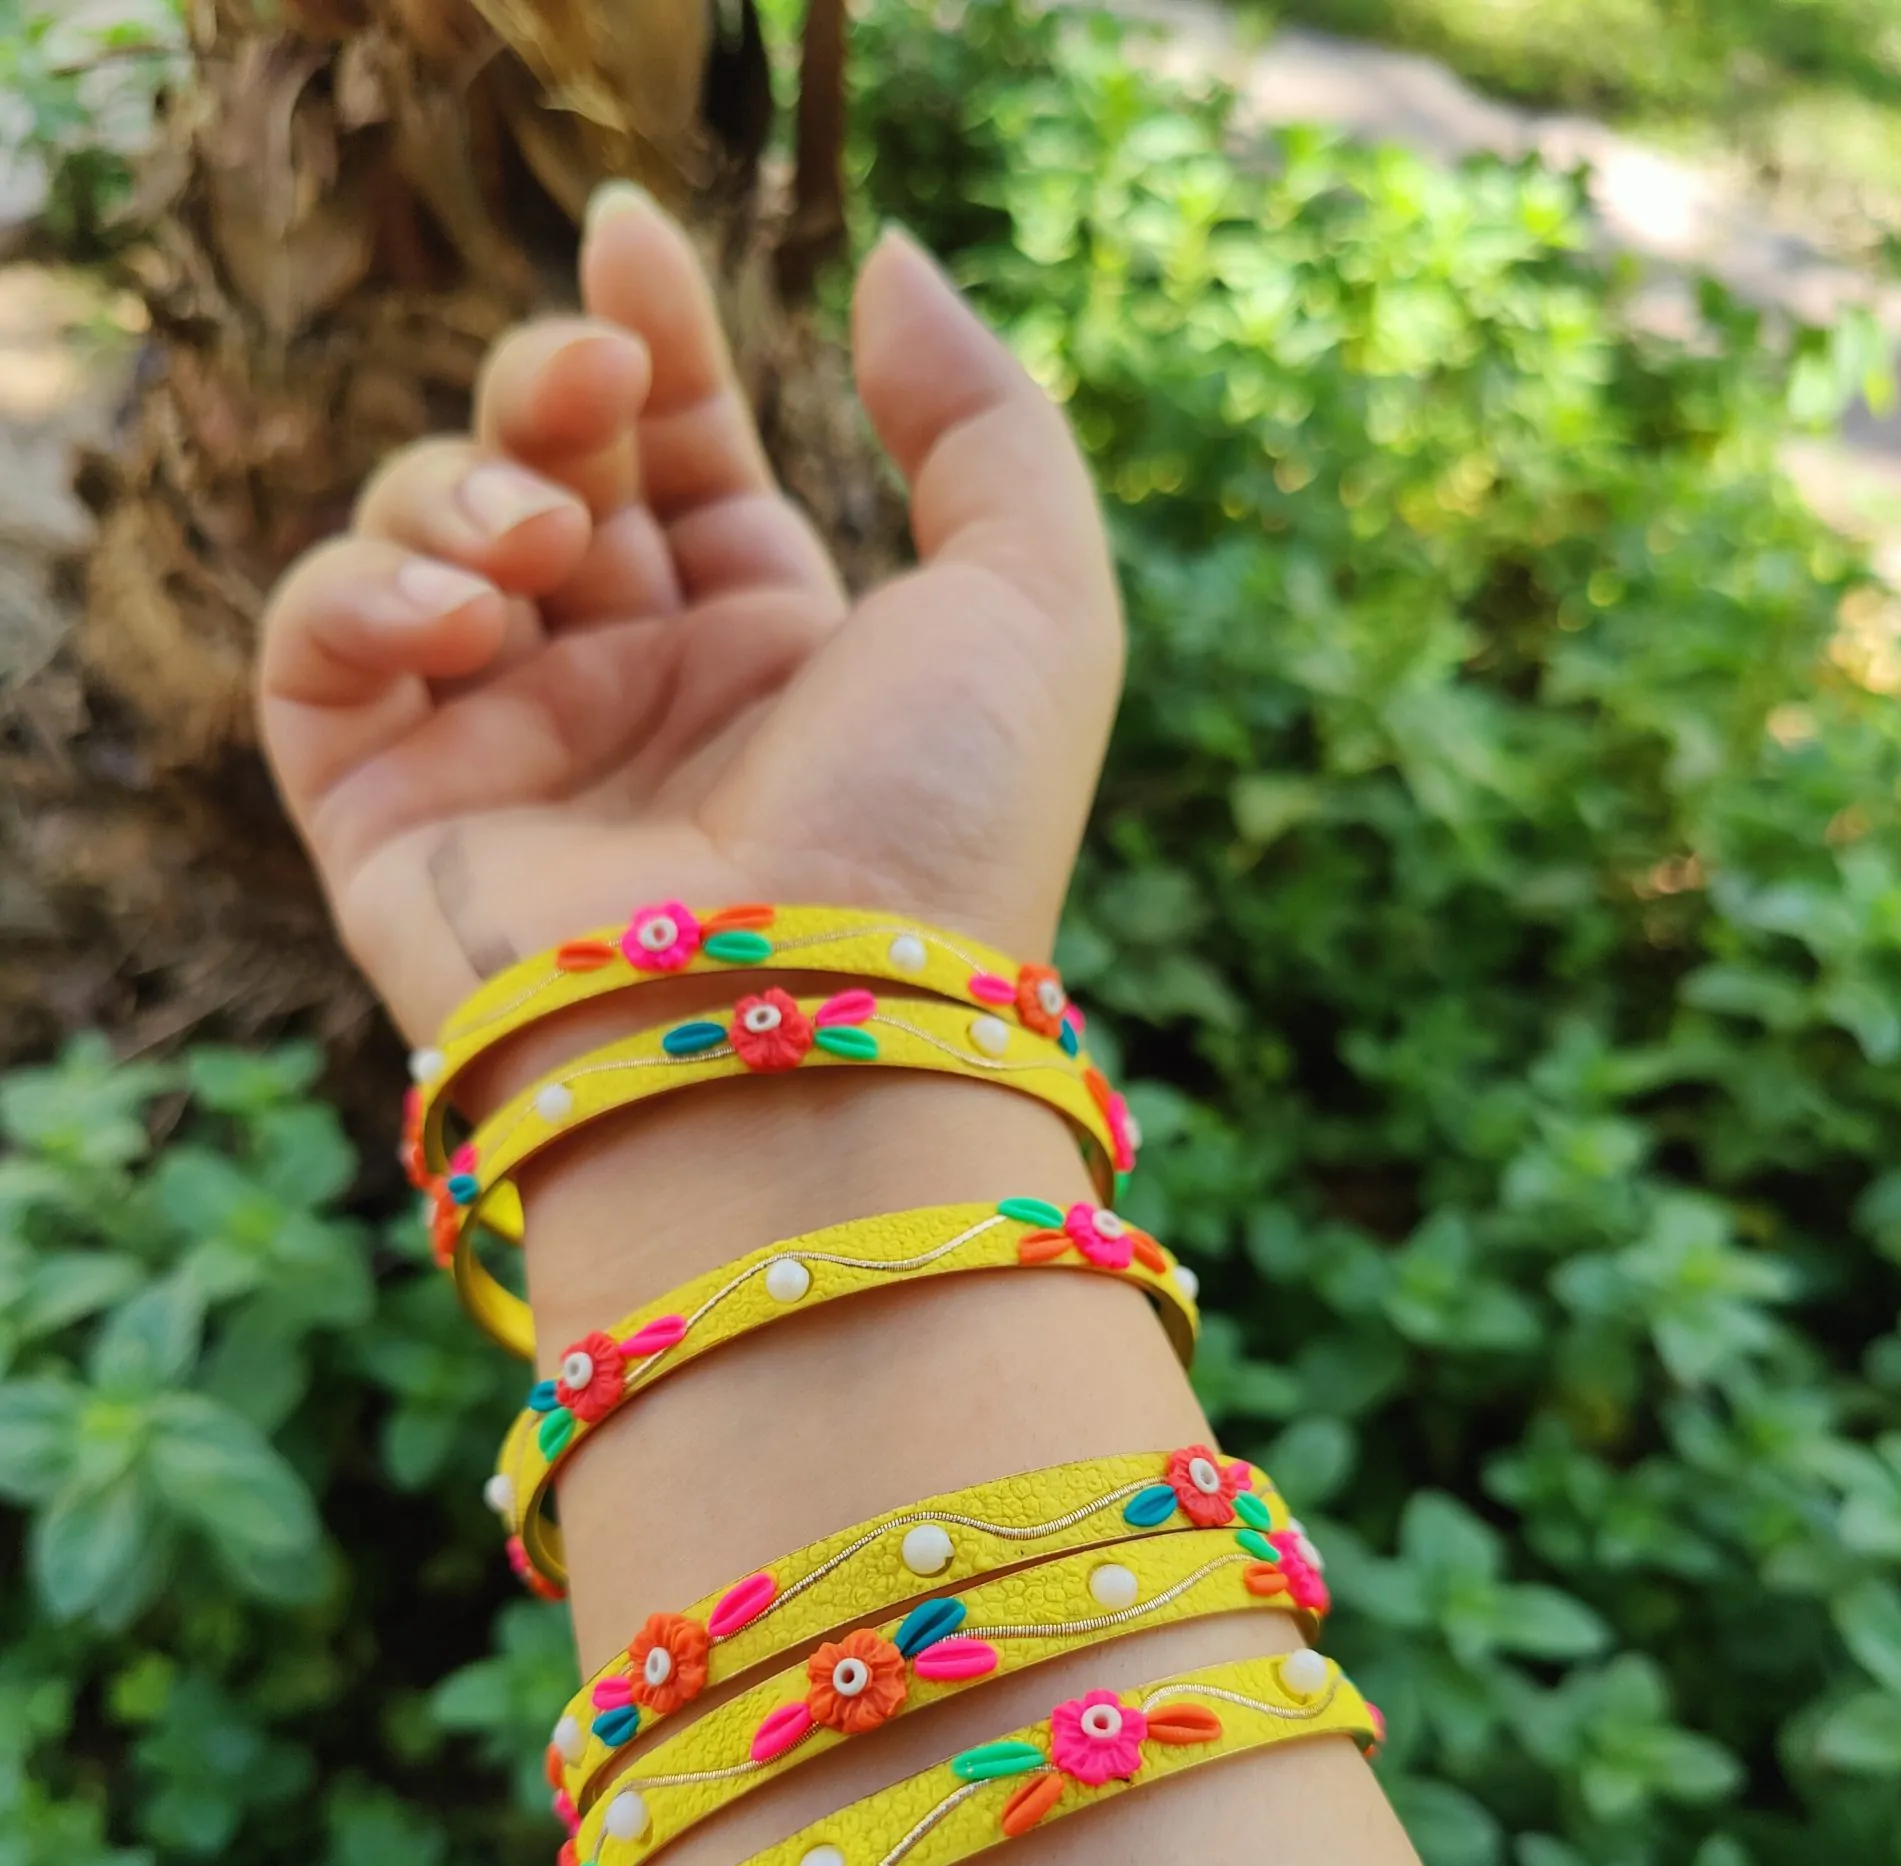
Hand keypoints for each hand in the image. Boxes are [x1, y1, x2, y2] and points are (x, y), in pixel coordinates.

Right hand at [256, 188, 1122, 1045]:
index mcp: (776, 658)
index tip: (632, 239)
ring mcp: (508, 760)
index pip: (688, 464)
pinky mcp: (388, 820)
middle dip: (552, 388)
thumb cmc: (933, 840)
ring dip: (462, 488)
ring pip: (423, 540)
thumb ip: (981, 419)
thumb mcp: (1031, 602)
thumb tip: (884, 264)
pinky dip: (359, 590)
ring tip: (542, 547)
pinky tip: (456, 614)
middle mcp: (638, 704)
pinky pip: (318, 653)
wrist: (802, 1040)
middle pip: (548, 474)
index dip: (656, 343)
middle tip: (592, 389)